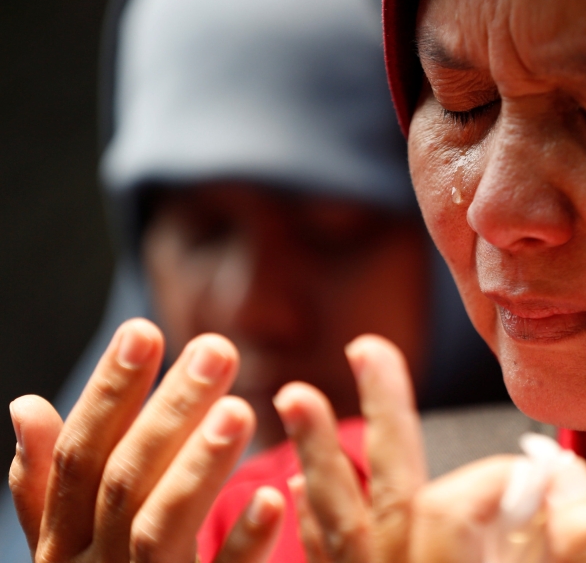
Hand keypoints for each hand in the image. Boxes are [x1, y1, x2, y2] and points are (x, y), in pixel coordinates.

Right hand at [8, 319, 283, 562]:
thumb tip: (24, 406)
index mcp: (65, 547)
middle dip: (168, 411)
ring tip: (241, 410)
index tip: (145, 329)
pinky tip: (276, 497)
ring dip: (198, 468)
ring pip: (159, 529)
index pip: (79, 458)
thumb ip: (48, 490)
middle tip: (219, 349)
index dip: (108, 393)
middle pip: (124, 481)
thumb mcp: (70, 549)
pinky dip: (242, 544)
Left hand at [273, 334, 585, 562]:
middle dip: (379, 419)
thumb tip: (553, 470)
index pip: (456, 509)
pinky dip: (320, 523)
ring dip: (320, 461)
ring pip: (343, 535)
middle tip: (367, 348)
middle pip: (387, 501)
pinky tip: (298, 486)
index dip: (499, 474)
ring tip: (294, 395)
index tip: (540, 471)